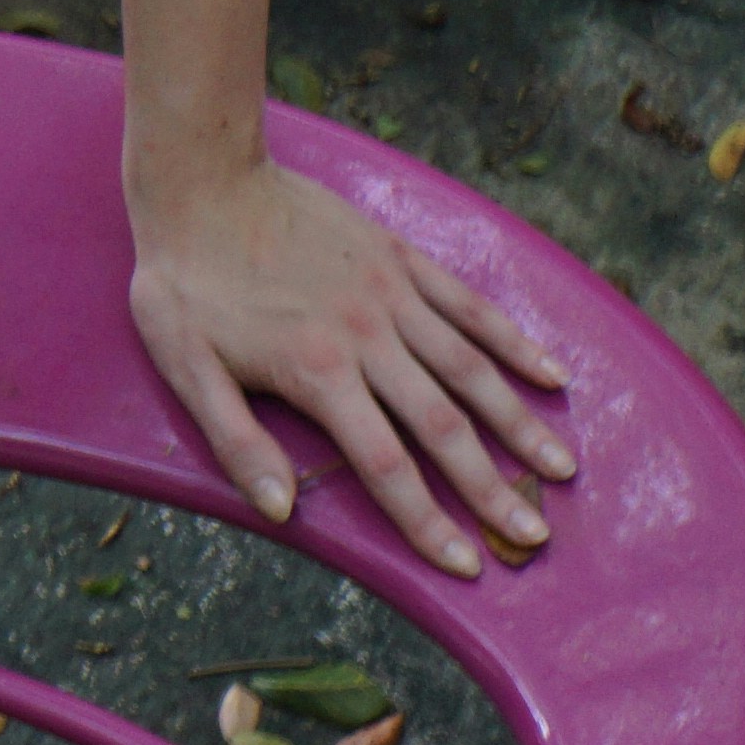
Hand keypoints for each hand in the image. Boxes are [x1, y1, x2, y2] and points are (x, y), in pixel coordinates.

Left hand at [125, 159, 576, 580]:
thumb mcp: (183, 364)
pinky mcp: (401, 258)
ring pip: (471, 370)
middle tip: (534, 538)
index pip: (386, 467)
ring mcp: (391, 295)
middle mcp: (367, 338)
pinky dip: (514, 342)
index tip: (467, 564)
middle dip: (491, 489)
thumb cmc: (184, 279)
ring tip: (561, 471)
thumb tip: (279, 511)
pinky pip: (469, 305)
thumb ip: (234, 440)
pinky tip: (552, 376)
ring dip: (518, 424)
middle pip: (444, 428)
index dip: (427, 521)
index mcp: (317, 372)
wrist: (201, 180)